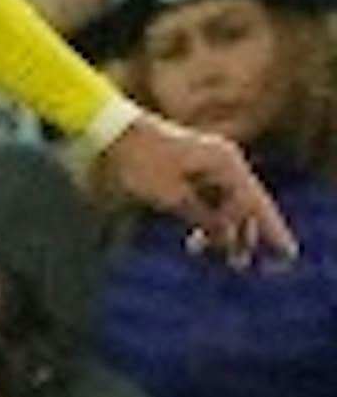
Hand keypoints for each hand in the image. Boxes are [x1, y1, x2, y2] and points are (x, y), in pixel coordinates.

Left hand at [107, 113, 298, 265]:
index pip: (256, 202)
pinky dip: (205, 218)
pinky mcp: (193, 168)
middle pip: (245, 204)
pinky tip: (196, 242)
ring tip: (207, 253)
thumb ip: (205, 218)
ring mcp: (209, 163)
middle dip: (242, 235)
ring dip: (221, 230)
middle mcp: (223, 160)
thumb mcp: (174, 197)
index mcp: (225, 162)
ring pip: (226, 203)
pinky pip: (210, 198)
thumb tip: (228, 238)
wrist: (111, 131)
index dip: (271, 231)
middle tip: (240, 265)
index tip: (286, 255)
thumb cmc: (141, 161)